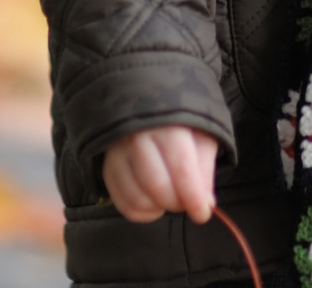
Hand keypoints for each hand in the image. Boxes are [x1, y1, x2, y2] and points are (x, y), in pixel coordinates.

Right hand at [102, 125, 216, 222]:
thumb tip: (205, 204)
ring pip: (138, 200)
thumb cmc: (181, 121)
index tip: (202, 213)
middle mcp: (138, 136)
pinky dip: (143, 212)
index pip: (181, 167)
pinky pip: (124, 205)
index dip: (193, 196)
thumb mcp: (202, 134)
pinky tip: (154, 200)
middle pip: (157, 186)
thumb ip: (205, 168)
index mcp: (168, 123)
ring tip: (170, 195)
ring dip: (159, 208)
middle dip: (177, 202)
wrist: (146, 99)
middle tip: (186, 199)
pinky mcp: (107, 168)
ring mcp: (117, 152)